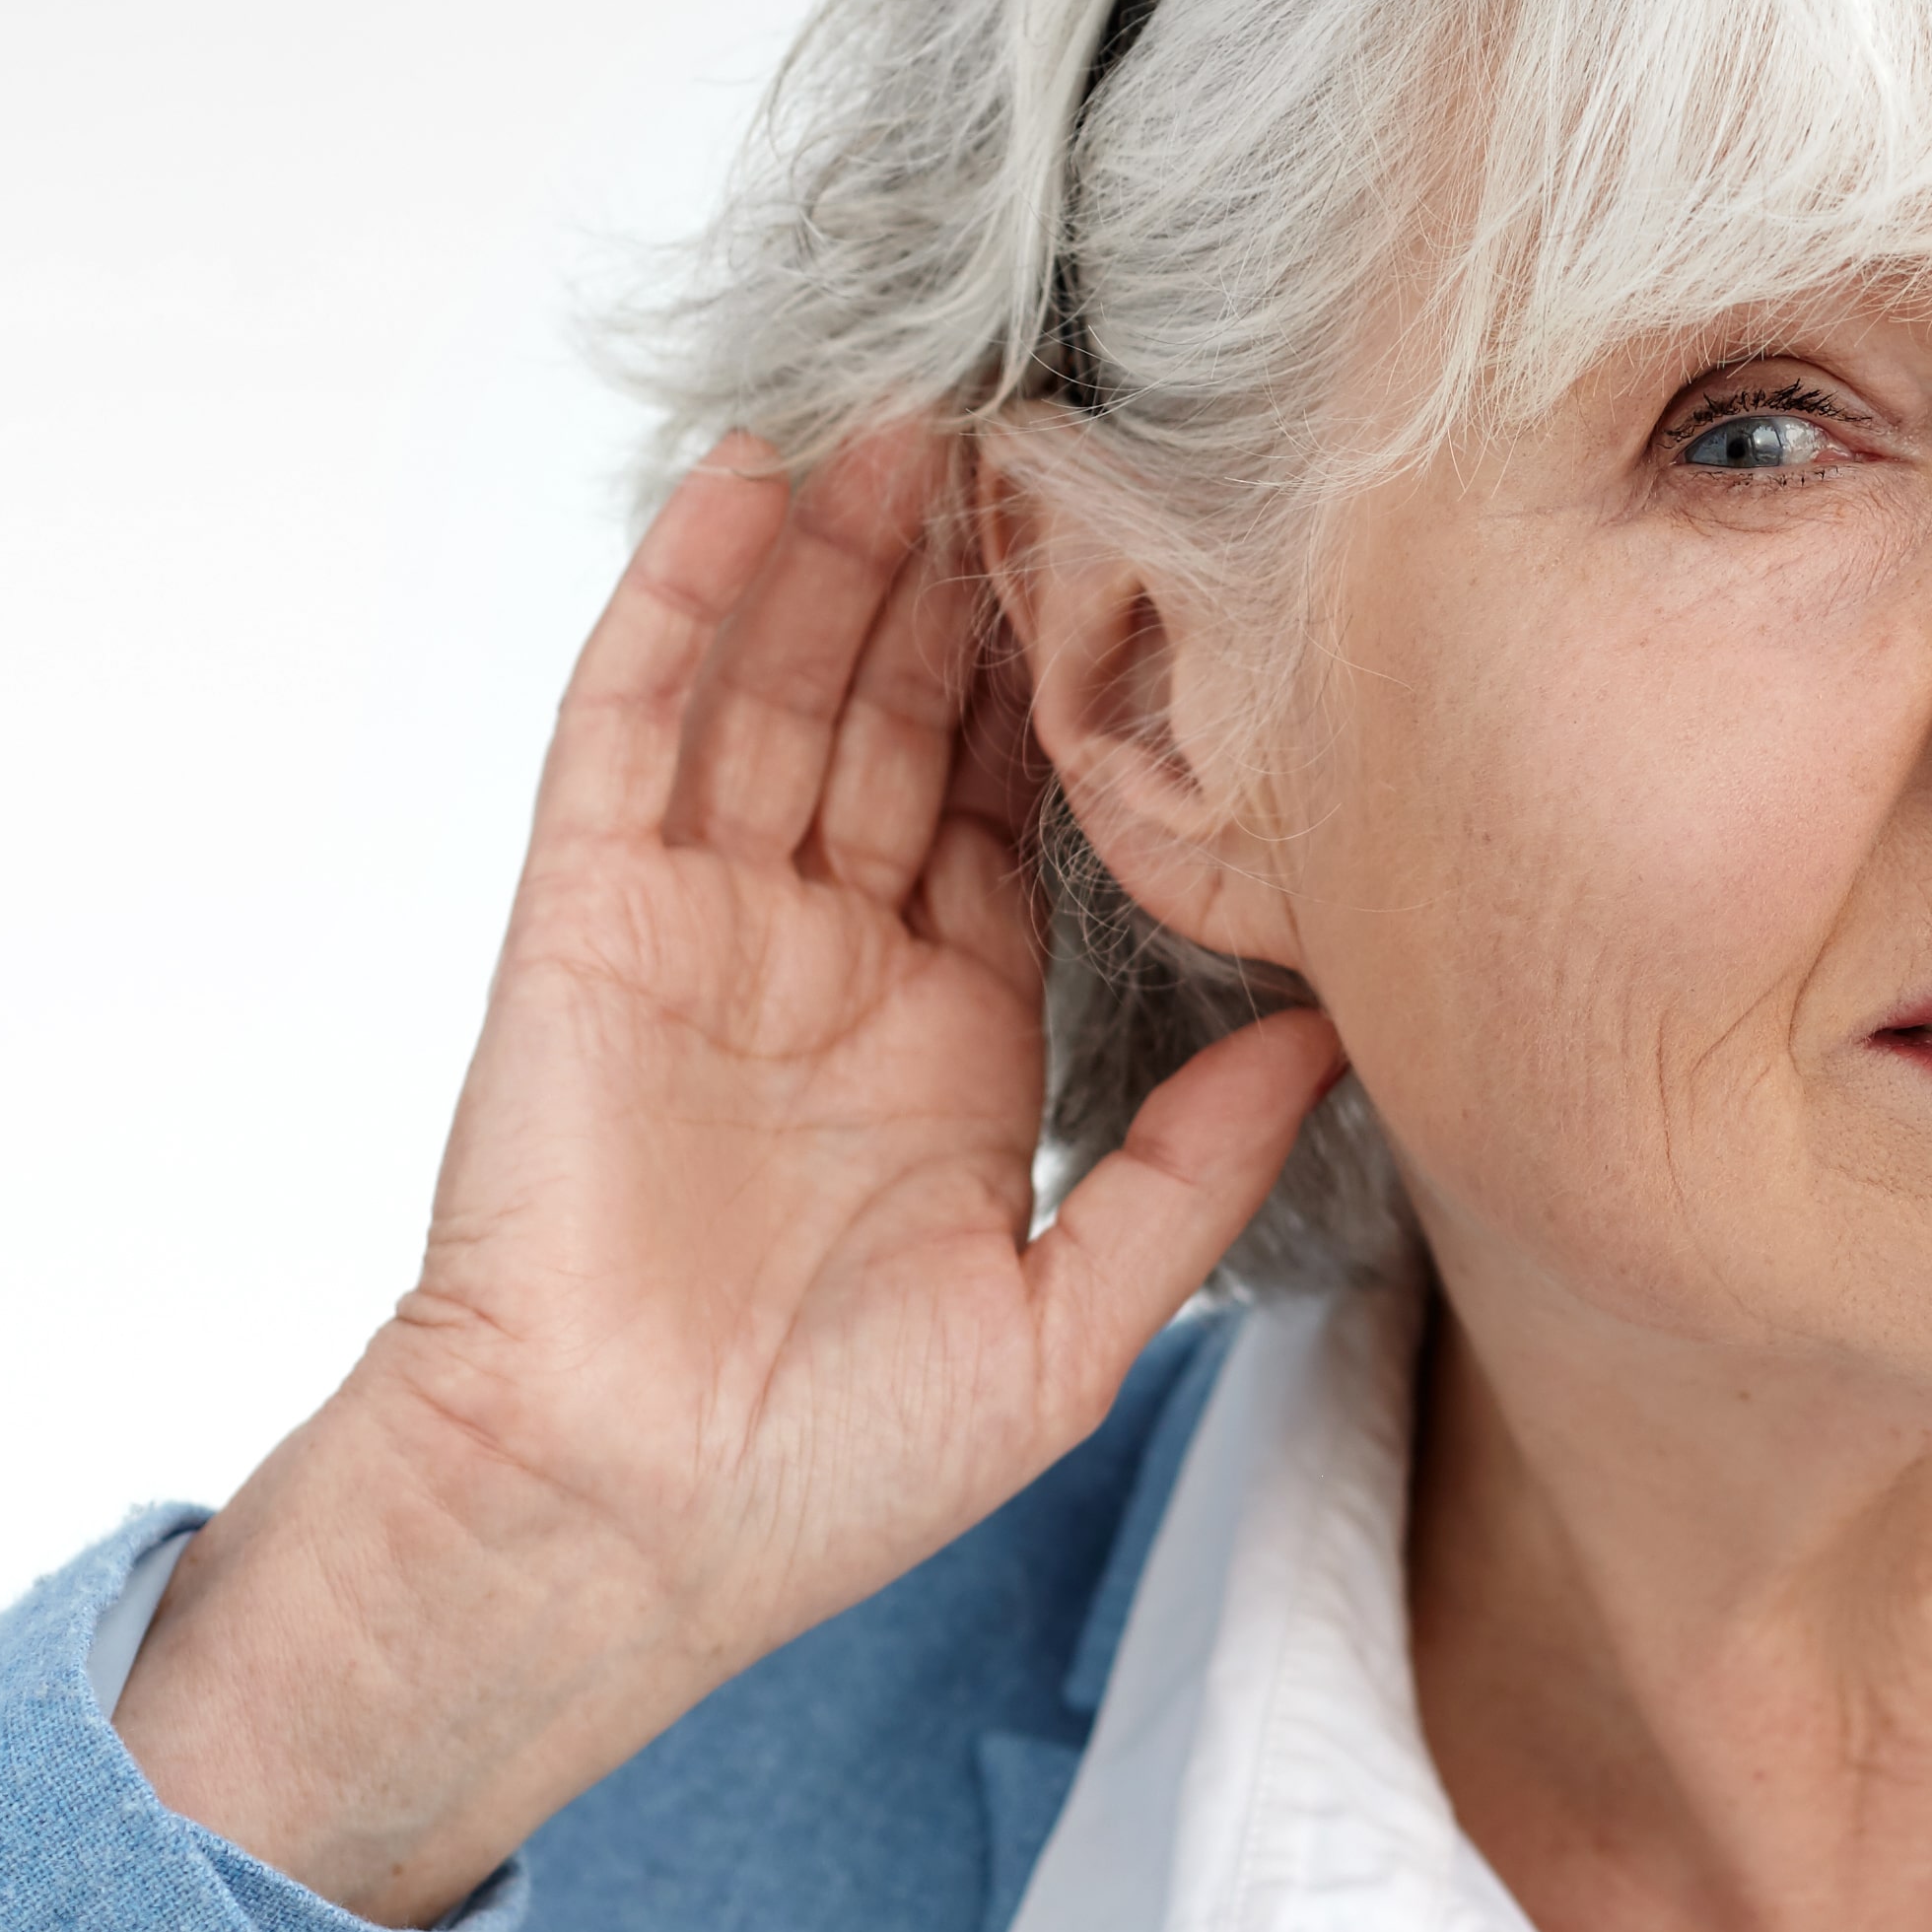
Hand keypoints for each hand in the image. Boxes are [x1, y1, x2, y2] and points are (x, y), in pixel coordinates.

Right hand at [113, 432, 1341, 1922]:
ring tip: (908, 401)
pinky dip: (681, 600)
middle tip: (1039, 417)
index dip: (1073, 681)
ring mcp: (702, 922)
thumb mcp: (1069, 1325)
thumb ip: (1196, 1170)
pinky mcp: (588, 915)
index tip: (1151, 554)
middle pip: (906, 711)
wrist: (621, 1529)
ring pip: (781, 683)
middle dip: (962, 570)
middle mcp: (830, 954)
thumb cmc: (826, 1473)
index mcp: (951, 1034)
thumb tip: (1342, 1031)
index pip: (1022, 804)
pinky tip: (739, 487)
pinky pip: (634, 725)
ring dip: (838, 543)